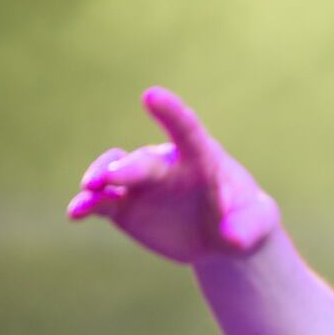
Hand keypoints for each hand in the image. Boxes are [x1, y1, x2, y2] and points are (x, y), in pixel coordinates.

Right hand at [66, 87, 280, 264]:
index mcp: (201, 158)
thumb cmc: (245, 218)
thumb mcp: (258, 224)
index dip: (171, 113)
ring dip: (100, 178)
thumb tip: (234, 239)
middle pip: (142, 162)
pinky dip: (87, 205)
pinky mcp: (124, 207)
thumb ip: (249, 226)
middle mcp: (165, 165)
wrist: (222, 236)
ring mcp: (140, 184)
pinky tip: (75, 213)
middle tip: (108, 177)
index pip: (186, 130)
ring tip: (88, 190)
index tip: (151, 95)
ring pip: (113, 174)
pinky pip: (101, 203)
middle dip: (125, 168)